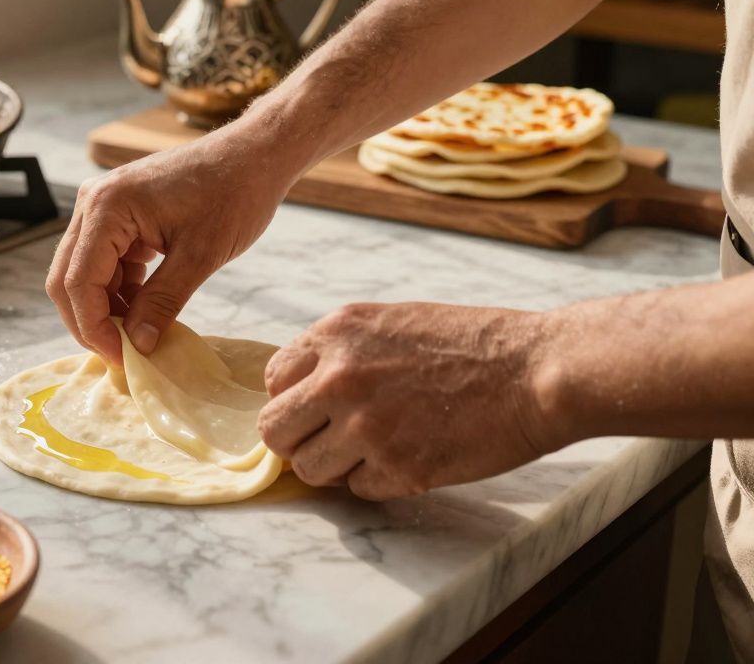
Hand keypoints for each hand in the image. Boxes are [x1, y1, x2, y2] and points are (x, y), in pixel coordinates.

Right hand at [47, 131, 292, 362]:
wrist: (254, 155)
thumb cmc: (234, 193)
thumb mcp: (200, 256)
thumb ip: (162, 302)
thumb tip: (138, 344)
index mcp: (107, 207)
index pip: (77, 281)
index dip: (94, 327)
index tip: (122, 358)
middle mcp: (93, 203)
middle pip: (68, 278)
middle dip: (91, 322)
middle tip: (123, 355)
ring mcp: (103, 207)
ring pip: (83, 273)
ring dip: (106, 308)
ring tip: (140, 335)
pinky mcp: (119, 215)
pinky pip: (104, 262)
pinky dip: (120, 290)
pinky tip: (146, 308)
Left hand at [258, 302, 564, 499]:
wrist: (537, 370)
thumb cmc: (474, 344)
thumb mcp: (393, 323)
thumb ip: (341, 351)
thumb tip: (302, 390)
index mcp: (337, 333)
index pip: (274, 380)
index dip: (294, 400)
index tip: (316, 409)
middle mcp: (339, 378)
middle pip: (275, 431)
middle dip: (299, 440)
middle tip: (329, 442)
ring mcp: (366, 426)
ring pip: (309, 469)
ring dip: (335, 467)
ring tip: (374, 452)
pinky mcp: (397, 467)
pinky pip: (357, 489)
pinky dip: (378, 481)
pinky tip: (411, 456)